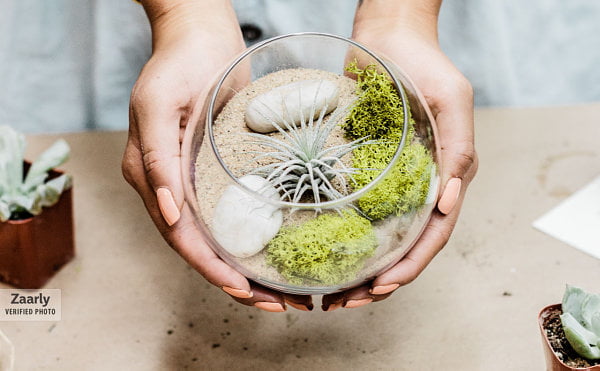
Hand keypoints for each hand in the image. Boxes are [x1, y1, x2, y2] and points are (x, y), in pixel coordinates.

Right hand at [122, 0, 313, 311]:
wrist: (199, 36)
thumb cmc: (176, 65)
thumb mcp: (158, 106)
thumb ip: (156, 159)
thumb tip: (167, 211)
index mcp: (151, 177)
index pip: (181, 236)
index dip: (210, 267)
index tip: (242, 290)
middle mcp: (171, 187)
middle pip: (201, 246)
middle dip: (234, 279)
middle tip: (274, 302)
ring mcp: (194, 180)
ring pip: (219, 236)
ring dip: (246, 266)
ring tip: (281, 290)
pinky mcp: (217, 170)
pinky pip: (233, 212)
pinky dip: (252, 237)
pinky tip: (276, 251)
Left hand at [322, 4, 477, 309]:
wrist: (389, 35)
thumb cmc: (426, 63)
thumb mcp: (453, 101)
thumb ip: (458, 150)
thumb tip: (449, 202)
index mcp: (444, 178)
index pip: (431, 235)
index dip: (409, 266)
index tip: (382, 287)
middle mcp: (417, 186)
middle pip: (402, 245)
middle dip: (378, 279)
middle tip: (346, 301)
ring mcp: (388, 179)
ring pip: (377, 233)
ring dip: (358, 266)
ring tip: (331, 290)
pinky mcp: (363, 166)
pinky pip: (352, 205)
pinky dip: (340, 232)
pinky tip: (318, 247)